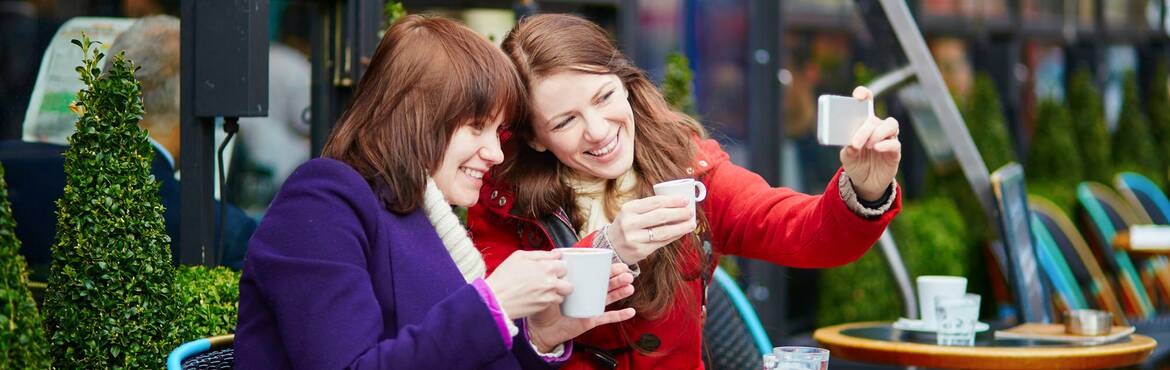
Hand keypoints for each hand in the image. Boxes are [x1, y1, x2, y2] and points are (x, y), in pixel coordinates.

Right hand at [485, 250, 572, 318]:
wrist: (495, 298)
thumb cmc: (504, 276)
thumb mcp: (519, 256)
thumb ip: (541, 254)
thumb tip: (556, 254)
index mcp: (545, 267)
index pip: (563, 265)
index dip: (556, 266)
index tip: (550, 267)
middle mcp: (550, 282)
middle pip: (569, 283)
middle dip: (562, 280)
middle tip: (551, 279)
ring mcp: (548, 296)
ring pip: (563, 294)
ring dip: (557, 291)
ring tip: (544, 289)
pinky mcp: (543, 307)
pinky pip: (553, 303)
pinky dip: (549, 299)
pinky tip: (538, 296)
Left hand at [527, 263, 636, 351]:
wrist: (540, 328)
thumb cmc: (545, 306)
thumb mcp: (549, 286)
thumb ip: (554, 271)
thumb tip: (556, 252)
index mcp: (581, 284)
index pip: (597, 273)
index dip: (609, 268)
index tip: (619, 263)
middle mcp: (588, 294)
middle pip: (607, 284)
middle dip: (618, 278)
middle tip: (627, 272)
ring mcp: (591, 307)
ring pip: (609, 298)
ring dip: (621, 292)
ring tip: (630, 286)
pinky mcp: (592, 320)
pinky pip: (607, 318)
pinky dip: (619, 316)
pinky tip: (631, 312)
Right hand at [607, 195, 696, 263]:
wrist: (612, 245)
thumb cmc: (627, 225)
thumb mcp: (632, 212)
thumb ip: (650, 207)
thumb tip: (678, 203)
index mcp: (629, 209)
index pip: (655, 202)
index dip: (672, 201)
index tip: (685, 200)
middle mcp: (630, 223)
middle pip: (660, 216)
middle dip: (679, 213)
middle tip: (690, 211)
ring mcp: (635, 238)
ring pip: (663, 232)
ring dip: (680, 227)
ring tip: (691, 224)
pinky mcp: (640, 251)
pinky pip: (662, 243)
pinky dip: (674, 237)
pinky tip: (681, 232)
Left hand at [840, 86, 900, 200]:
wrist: (864, 183)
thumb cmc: (855, 164)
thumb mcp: (847, 157)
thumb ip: (848, 149)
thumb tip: (851, 145)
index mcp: (863, 124)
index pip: (867, 103)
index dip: (864, 95)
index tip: (859, 95)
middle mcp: (877, 128)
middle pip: (875, 119)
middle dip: (864, 130)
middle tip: (856, 142)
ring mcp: (888, 139)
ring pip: (891, 125)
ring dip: (878, 133)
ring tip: (868, 145)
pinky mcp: (895, 152)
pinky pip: (895, 143)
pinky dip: (886, 144)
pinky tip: (877, 148)